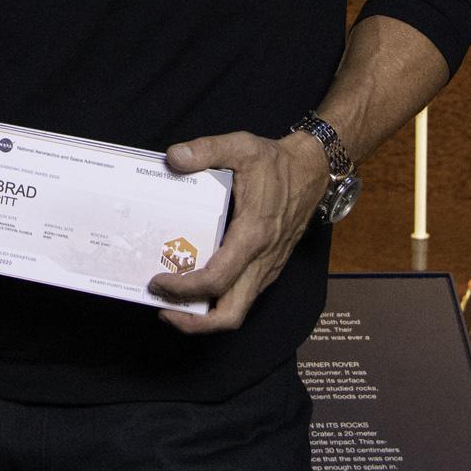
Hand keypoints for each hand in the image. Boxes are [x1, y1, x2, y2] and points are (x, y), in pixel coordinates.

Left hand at [149, 130, 330, 334]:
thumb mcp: (242, 147)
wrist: (312, 171)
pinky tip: (196, 287)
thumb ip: (207, 150)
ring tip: (174, 304)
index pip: (217, 279)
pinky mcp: (268, 268)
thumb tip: (174, 158)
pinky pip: (243, 297)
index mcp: (253, 234)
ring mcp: (267, 268)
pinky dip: (218, 302)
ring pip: (238, 311)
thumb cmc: (277, 163)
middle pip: (231, 315)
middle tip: (163, 309)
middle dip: (194, 323)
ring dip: (205, 316)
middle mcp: (262, 260)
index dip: (184, 289)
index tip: (158, 281)